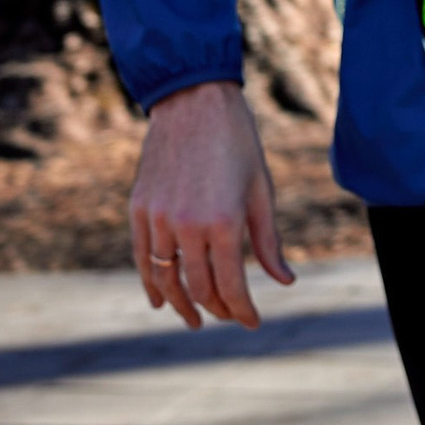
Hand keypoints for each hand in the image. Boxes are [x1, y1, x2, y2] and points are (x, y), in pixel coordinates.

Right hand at [128, 80, 295, 328]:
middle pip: (198, 287)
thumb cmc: (237, 144)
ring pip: (166, 278)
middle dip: (217, 308)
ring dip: (181, 305)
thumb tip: (285, 281)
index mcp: (224, 221)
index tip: (253, 322)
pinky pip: (142, 257)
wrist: (194, 102)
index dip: (242, 309)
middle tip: (228, 316)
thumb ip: (268, 240)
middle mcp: (187, 225)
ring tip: (195, 319)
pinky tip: (159, 299)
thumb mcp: (260, 190)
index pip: (231, 284)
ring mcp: (158, 218)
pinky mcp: (139, 209)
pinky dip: (150, 283)